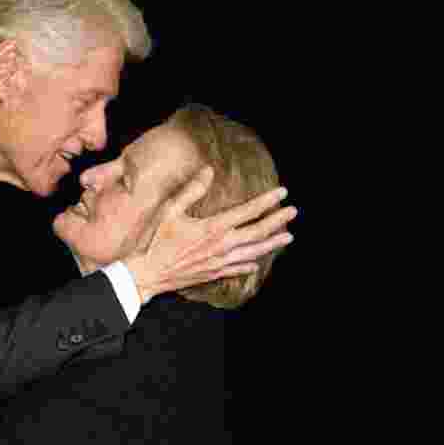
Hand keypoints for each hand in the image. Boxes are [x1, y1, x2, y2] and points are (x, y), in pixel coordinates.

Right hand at [124, 166, 295, 303]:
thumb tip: (208, 171)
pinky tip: (257, 263)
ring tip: (288, 237)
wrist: (150, 273)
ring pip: (254, 252)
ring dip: (272, 244)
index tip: (282, 192)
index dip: (267, 201)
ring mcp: (220, 261)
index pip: (248, 211)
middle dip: (278, 221)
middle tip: (293, 212)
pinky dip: (250, 265)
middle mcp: (222, 245)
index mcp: (213, 227)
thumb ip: (191, 190)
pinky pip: (238, 269)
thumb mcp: (170, 211)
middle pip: (258, 232)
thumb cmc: (158, 241)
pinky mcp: (214, 273)